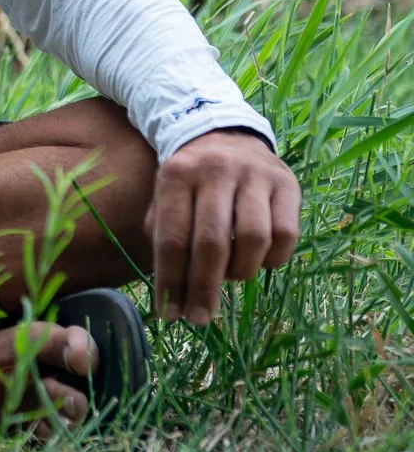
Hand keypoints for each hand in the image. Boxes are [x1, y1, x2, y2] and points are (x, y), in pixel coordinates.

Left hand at [146, 128, 300, 324]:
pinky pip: (286, 234)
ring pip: (252, 239)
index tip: (170, 313)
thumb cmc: (190, 179)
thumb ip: (163, 234)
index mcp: (176, 175)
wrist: (224, 133)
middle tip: (199, 317)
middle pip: (211, 243)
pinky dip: (272, 259)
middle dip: (204, 288)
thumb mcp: (165, 195)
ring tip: (230, 278)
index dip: (171, 280)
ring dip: (239, 271)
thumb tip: (170, 291)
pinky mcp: (287, 183)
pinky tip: (259, 262)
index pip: (172, 237)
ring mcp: (254, 175)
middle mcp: (216, 171)